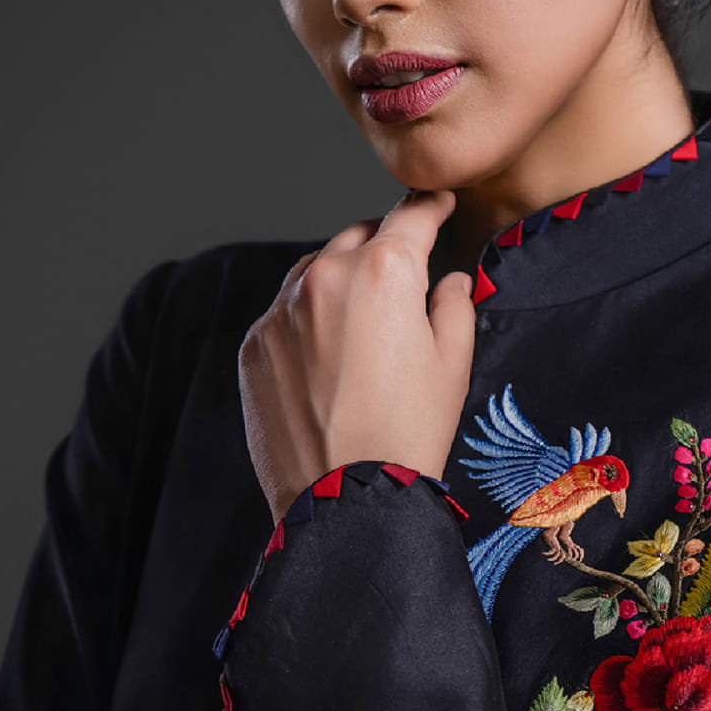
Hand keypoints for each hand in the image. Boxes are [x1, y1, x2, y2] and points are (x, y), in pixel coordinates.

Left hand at [237, 187, 475, 524]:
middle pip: (358, 239)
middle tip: (402, 280)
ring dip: (338, 284)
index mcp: (383, 272)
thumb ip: (454, 306)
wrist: (345, 502)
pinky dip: (306, 324)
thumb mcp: (452, 367)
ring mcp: (281, 312)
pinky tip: (328, 363)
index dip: (430, 209)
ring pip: (314, 273)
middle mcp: (324, 277)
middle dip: (381, 251)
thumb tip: (449, 282)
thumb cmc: (407, 437)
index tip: (437, 207)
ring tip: (361, 327)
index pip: (410, 217)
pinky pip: (284, 316)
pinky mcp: (255, 347)